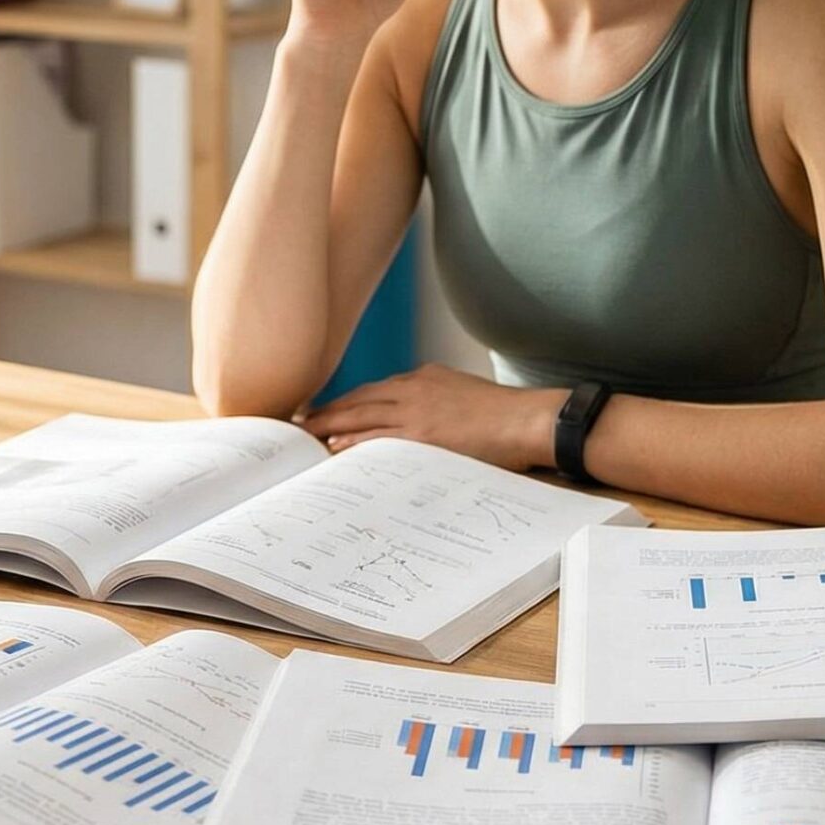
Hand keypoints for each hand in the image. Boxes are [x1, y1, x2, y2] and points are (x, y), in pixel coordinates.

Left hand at [297, 364, 562, 469]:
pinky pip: (379, 437)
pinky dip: (353, 440)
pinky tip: (334, 447)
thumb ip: (435, 401)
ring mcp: (417, 411)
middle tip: (296, 421)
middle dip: (326, 410)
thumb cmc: (503, 414)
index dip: (345, 401)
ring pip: (362, 415)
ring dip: (330, 424)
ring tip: (303, 436)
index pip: (374, 390)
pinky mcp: (423, 434)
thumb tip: (418, 422)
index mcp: (424, 378)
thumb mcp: (462, 394)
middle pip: (359, 398)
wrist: (528, 419)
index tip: (323, 410)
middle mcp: (415, 389)